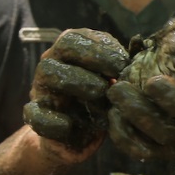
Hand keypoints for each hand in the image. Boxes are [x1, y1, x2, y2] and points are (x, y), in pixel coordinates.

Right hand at [23, 29, 128, 156]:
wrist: (75, 136)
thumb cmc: (100, 101)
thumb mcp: (113, 82)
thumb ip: (123, 65)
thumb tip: (138, 46)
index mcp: (69, 53)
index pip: (76, 37)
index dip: (100, 47)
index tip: (124, 62)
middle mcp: (52, 65)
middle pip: (62, 48)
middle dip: (92, 58)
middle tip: (115, 76)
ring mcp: (41, 90)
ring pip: (48, 73)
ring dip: (78, 81)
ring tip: (101, 94)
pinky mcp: (37, 118)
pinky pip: (35, 115)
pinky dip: (53, 120)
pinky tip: (71, 124)